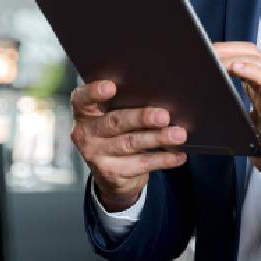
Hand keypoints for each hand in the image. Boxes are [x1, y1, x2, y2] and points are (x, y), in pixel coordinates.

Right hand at [70, 80, 187, 211]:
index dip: (94, 92)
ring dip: (158, 138)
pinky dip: (163, 159)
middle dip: (141, 118)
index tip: (112, 86)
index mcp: (84, 113)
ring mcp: (96, 155)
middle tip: (164, 115)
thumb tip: (160, 95)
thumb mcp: (111, 116)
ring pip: (131, 144)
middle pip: (115, 122)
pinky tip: (179, 155)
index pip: (82, 99)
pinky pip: (141, 164)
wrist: (110, 174)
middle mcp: (85, 134)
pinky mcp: (111, 174)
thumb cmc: (116, 132)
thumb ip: (124, 104)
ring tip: (178, 134)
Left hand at [215, 42, 260, 198]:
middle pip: (251, 54)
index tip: (206, 53)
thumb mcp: (251, 137)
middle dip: (228, 47)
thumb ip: (237, 128)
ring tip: (216, 55)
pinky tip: (236, 67)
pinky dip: (252, 71)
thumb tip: (214, 131)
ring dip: (234, 55)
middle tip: (206, 48)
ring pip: (258, 62)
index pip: (245, 62)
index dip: (227, 53)